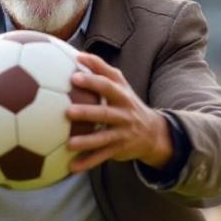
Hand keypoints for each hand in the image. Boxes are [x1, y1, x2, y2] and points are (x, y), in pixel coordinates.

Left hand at [65, 52, 173, 172]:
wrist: (153, 132)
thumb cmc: (126, 103)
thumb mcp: (120, 84)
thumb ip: (101, 69)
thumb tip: (78, 53)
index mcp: (121, 95)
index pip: (107, 85)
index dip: (91, 81)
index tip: (74, 77)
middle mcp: (123, 114)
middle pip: (105, 113)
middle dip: (88, 112)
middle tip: (68, 111)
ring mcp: (122, 133)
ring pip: (103, 138)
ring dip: (87, 141)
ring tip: (69, 144)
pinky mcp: (119, 150)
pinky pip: (102, 157)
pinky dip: (87, 163)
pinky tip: (72, 167)